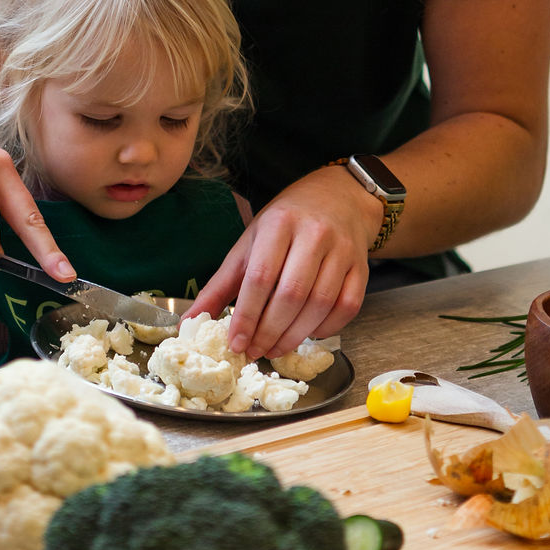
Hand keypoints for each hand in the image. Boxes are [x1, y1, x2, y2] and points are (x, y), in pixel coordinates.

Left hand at [185, 167, 373, 359]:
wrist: (337, 198)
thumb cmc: (286, 223)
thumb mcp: (248, 243)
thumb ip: (221, 285)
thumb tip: (188, 322)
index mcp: (279, 224)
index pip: (260, 276)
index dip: (247, 315)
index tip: (236, 342)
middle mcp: (314, 234)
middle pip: (291, 294)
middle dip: (269, 331)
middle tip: (255, 351)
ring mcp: (342, 250)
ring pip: (320, 304)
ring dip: (295, 336)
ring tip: (275, 348)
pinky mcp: (361, 267)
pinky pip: (347, 307)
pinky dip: (326, 328)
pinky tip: (307, 334)